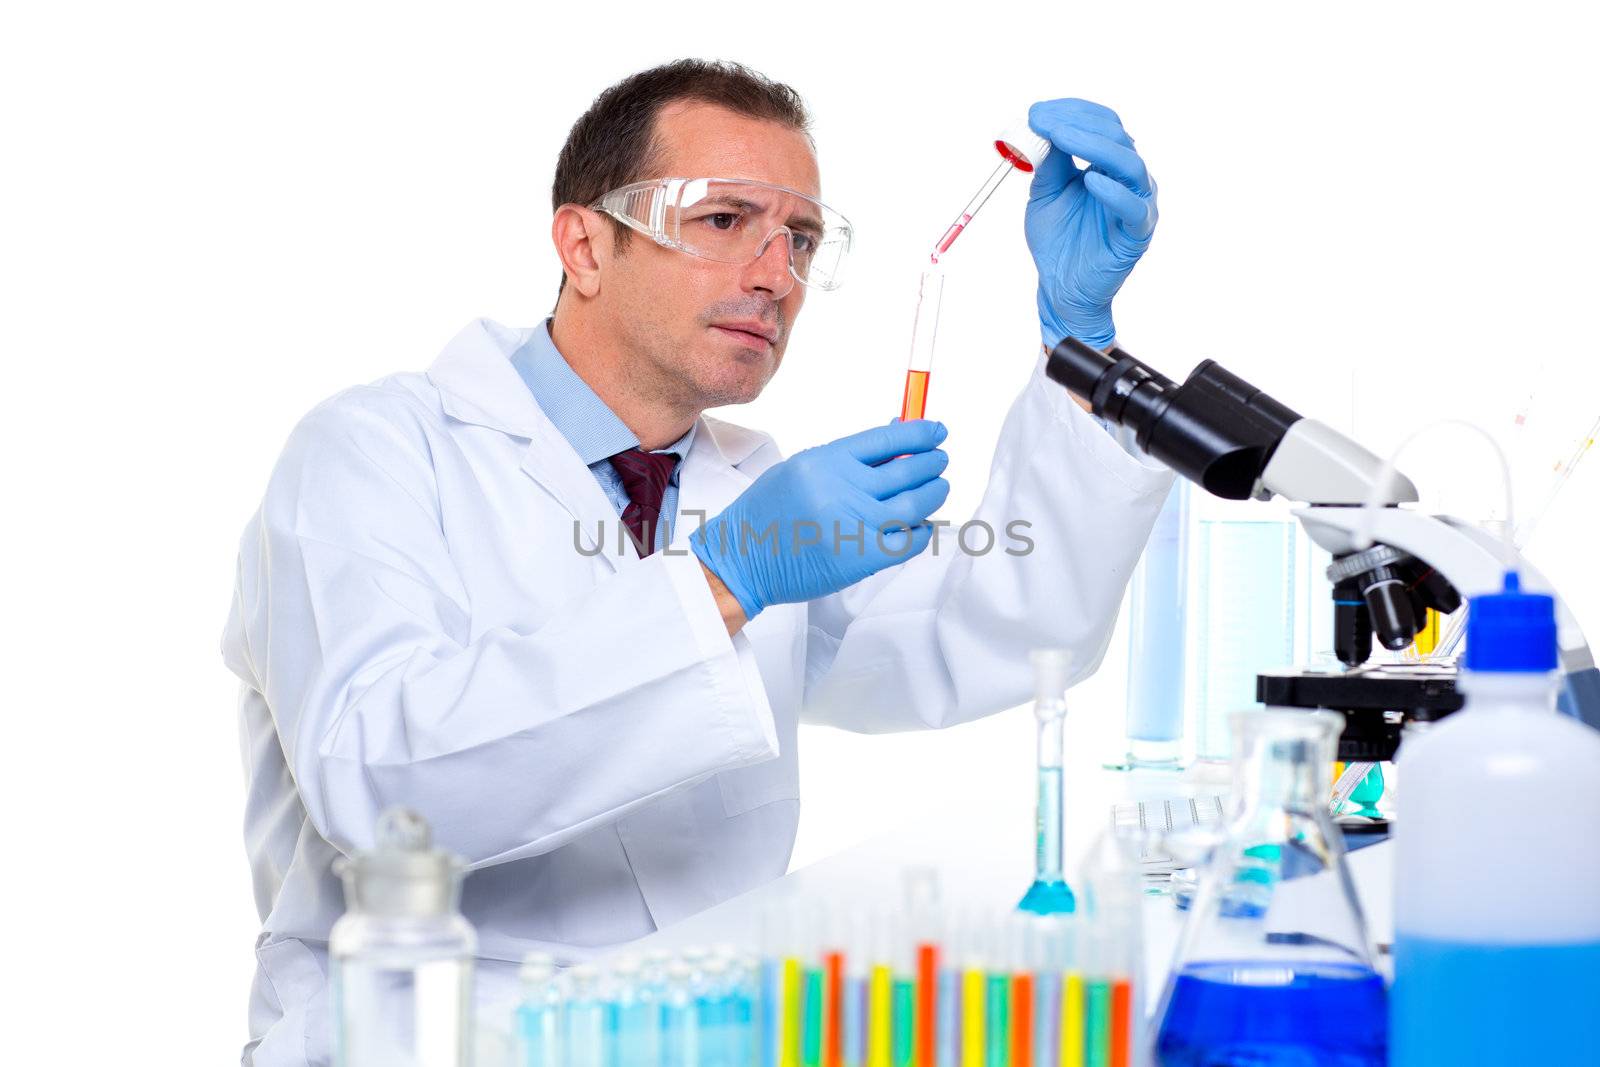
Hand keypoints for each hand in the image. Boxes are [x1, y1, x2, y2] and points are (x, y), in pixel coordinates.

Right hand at [690, 420, 949, 619]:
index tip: (937, 431)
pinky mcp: (862, 558)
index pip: (886, 438)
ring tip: (939, 486)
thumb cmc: (768, 513)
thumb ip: (845, 458)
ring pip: (917, 502)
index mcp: (826, 461)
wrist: (742, 559)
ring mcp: (855, 524)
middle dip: (933, 462)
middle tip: (941, 461)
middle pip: (908, 468)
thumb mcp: (800, 469)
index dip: (920, 433)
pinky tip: (922, 524)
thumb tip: (892, 436)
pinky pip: (910, 540)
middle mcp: (843, 488)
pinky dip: (923, 530)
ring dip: (935, 491)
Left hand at [1025, 98, 1158, 349]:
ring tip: (1061, 137)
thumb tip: (1042, 126)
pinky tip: (1089, 180)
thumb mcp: (1045, 193)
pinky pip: (1132, 207)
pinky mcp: (1138, 231)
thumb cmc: (1058, 240)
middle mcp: (1128, 178)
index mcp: (1108, 164)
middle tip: (1042, 121)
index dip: (1071, 112)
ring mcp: (1137, 202)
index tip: (1036, 112)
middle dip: (1077, 123)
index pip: (1101, 124)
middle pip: (1115, 136)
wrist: (1061, 287)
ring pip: (1128, 163)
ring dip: (1092, 145)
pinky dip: (1112, 191)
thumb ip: (1049, 162)